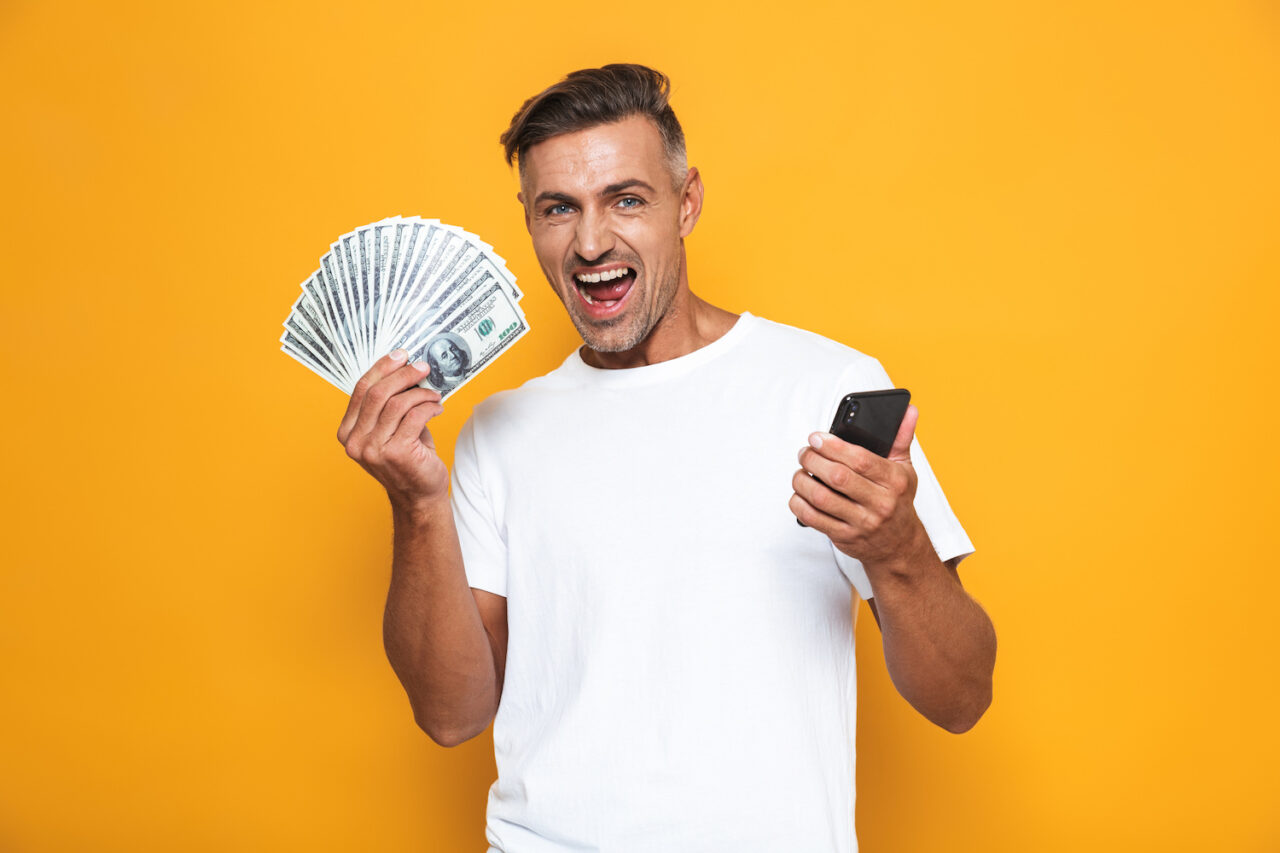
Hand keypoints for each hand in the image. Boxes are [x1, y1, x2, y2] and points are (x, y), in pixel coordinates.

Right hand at [337, 350, 447, 510]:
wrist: (418, 495)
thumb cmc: (407, 458)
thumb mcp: (390, 428)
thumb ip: (389, 403)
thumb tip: (406, 367)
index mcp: (348, 432)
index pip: (361, 389)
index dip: (382, 368)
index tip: (401, 355)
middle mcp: (355, 441)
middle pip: (377, 393)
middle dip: (403, 375)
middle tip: (422, 368)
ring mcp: (374, 449)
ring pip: (398, 403)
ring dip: (420, 393)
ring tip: (434, 394)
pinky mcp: (397, 453)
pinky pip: (415, 416)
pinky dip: (429, 406)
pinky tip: (437, 408)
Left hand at [790, 404, 932, 570]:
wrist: (899, 545)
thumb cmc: (898, 501)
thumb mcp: (905, 469)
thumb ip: (901, 438)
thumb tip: (909, 410)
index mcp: (894, 481)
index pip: (860, 459)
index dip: (833, 446)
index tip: (816, 437)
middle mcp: (880, 503)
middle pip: (837, 477)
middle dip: (813, 460)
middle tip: (805, 452)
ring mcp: (862, 522)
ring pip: (821, 498)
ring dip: (802, 481)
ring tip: (800, 471)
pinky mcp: (845, 537)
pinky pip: (813, 519)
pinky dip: (799, 503)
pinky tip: (799, 493)